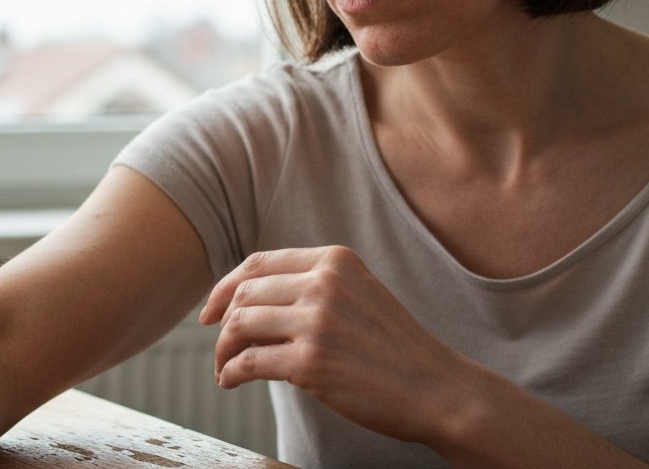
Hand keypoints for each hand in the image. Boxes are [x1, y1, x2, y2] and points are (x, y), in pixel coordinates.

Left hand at [199, 246, 465, 443]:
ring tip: (225, 368)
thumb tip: (250, 300)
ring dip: (223, 351)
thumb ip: (315, 287)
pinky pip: (248, 361)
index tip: (211, 310)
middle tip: (219, 346)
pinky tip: (231, 381)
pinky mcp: (311, 361)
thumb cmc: (395, 349)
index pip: (258, 263)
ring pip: (239, 325)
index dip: (225, 286)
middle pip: (244, 293)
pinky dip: (231, 372)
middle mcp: (325, 283)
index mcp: (335, 260)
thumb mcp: (359, 295)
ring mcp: (317, 321)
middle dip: (222, 321)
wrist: (436, 388)